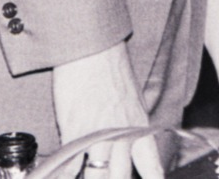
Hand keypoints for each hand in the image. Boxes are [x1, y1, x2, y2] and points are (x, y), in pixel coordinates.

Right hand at [52, 42, 162, 178]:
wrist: (94, 51)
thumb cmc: (111, 73)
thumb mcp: (129, 102)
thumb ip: (129, 128)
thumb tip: (127, 147)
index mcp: (139, 128)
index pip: (151, 165)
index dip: (153, 178)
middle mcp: (122, 135)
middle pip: (120, 176)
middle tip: (109, 177)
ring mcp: (98, 135)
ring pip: (97, 174)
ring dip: (93, 177)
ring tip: (92, 176)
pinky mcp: (75, 131)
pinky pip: (70, 164)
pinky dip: (66, 174)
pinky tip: (66, 175)